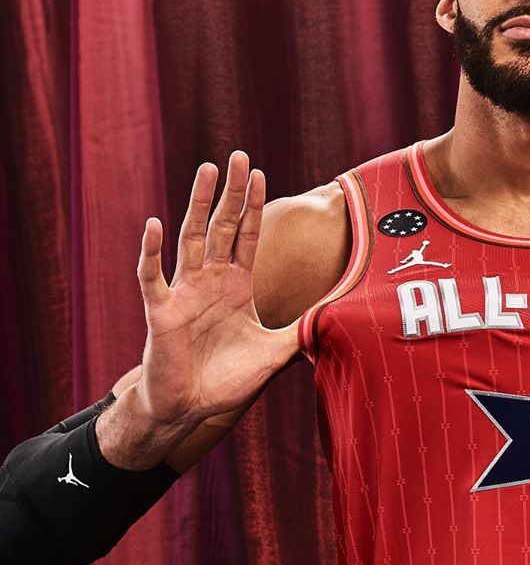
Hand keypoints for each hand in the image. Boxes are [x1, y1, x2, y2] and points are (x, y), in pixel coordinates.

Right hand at [134, 151, 300, 424]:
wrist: (191, 409)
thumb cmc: (228, 381)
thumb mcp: (275, 353)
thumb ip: (303, 330)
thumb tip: (342, 316)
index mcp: (237, 287)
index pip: (249, 237)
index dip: (256, 207)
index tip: (263, 174)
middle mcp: (210, 281)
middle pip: (223, 226)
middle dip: (233, 192)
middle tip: (239, 155)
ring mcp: (184, 292)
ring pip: (191, 238)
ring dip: (198, 204)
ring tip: (207, 170)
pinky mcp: (161, 311)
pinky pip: (152, 276)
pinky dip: (151, 252)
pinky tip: (154, 224)